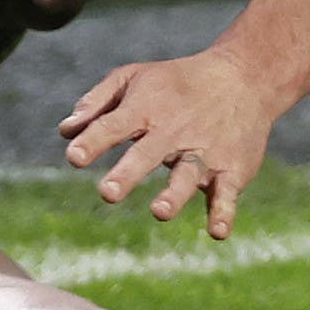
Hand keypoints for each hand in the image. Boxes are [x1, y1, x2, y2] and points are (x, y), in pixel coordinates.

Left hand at [62, 49, 274, 237]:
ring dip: (174, 195)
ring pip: (187, 176)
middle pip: (147, 154)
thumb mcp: (134, 77)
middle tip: (108, 192)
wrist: (245, 77)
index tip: (75, 156)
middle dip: (128, 173)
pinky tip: (216, 232)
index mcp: (147, 108)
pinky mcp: (232, 170)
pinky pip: (226, 194)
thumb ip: (97, 103)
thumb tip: (65, 132)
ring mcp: (206, 151)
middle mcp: (175, 131)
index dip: (94, 141)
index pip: (115, 125)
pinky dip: (223, 213)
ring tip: (159, 211)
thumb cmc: (176, 83)